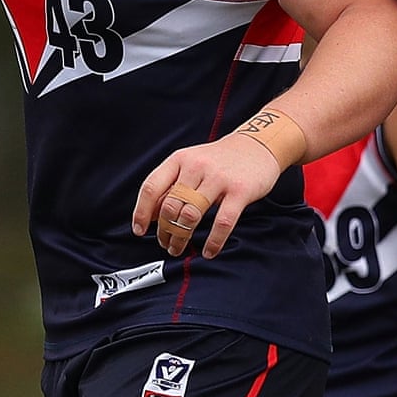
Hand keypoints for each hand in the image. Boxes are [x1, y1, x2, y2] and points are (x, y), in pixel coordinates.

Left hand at [131, 132, 280, 258]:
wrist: (257, 145)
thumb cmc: (219, 160)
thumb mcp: (191, 162)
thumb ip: (172, 183)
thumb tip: (152, 213)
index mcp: (179, 159)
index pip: (152, 187)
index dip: (142, 211)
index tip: (139, 230)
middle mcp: (196, 166)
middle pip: (170, 205)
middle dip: (164, 230)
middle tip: (165, 243)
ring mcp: (218, 178)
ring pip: (191, 215)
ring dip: (181, 237)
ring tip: (178, 248)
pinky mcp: (239, 191)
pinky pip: (222, 222)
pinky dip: (213, 241)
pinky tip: (209, 251)